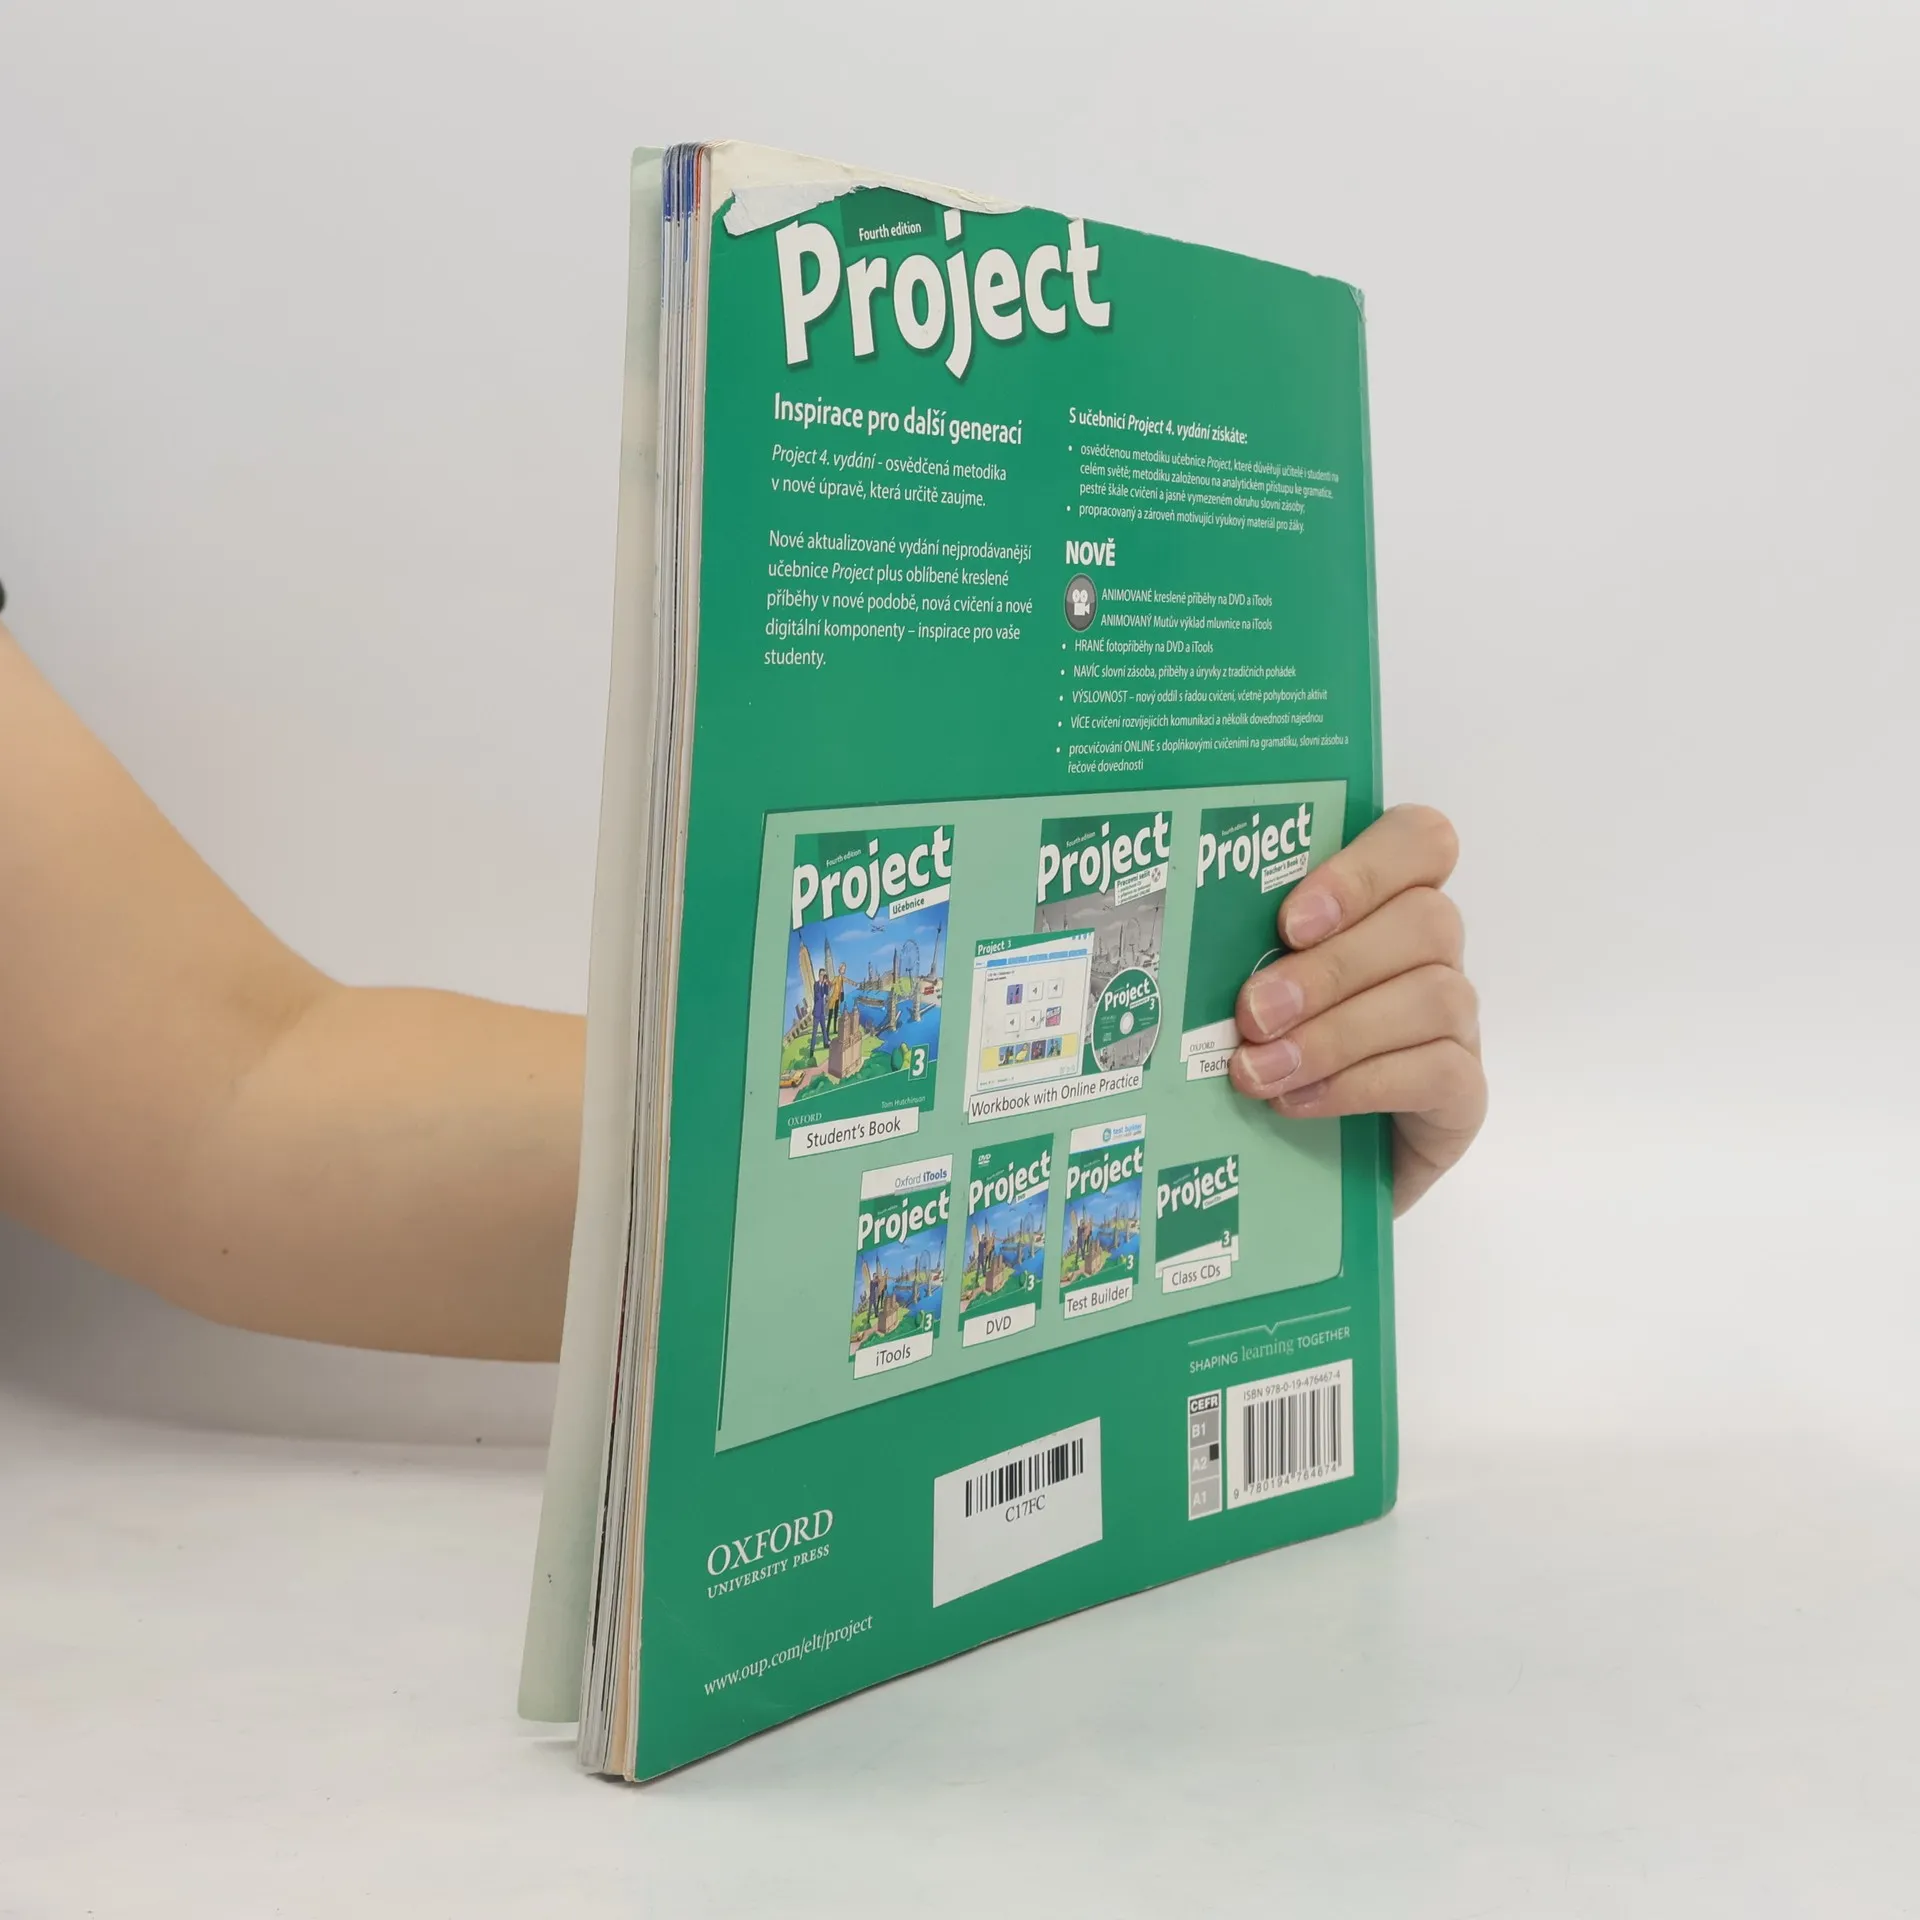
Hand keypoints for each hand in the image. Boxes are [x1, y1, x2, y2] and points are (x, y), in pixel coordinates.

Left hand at [1227, 805, 1483, 1213]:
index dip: (1363, 870)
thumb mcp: (1251, 989)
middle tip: (1252, 1012)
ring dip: (1337, 1033)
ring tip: (1259, 1070)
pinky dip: (1362, 1084)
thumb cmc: (1271, 1052)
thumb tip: (1177, 938)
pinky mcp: (1463, 1095)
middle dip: (1329, 969)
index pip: (1419, 841)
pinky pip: (1440, 1071)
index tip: (1290, 922)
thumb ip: (1241, 952)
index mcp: (1387, 903)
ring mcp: (1457, 1023)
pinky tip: (1301, 1101)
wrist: (1301, 1164)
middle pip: (1425, 921)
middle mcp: (1433, 954)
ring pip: (1435, 996)